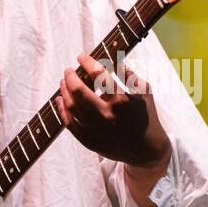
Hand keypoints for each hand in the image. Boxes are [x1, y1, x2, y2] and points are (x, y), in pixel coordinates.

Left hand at [57, 55, 170, 169]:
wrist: (146, 150)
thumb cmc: (146, 117)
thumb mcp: (144, 91)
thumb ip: (128, 74)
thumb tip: (112, 58)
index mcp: (121, 100)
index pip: (99, 75)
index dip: (87, 62)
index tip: (81, 57)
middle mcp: (107, 114)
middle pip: (79, 91)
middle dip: (70, 76)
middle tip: (68, 70)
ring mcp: (96, 129)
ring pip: (71, 106)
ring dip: (64, 91)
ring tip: (63, 83)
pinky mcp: (89, 141)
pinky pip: (69, 124)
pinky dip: (62, 110)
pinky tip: (60, 100)